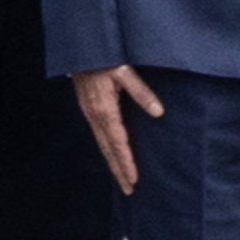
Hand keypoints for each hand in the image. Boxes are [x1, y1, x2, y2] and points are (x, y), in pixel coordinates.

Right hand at [73, 65, 162, 192]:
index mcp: (104, 109)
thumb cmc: (104, 58)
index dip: (126, 162)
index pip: (118, 143)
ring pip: (102, 145)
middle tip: (129, 190)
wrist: (81, 49)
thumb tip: (158, 112)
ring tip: (122, 180)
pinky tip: (112, 156)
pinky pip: (99, 136)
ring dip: (112, 163)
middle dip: (119, 171)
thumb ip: (141, 92)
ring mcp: (90, 114)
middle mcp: (95, 116)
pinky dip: (107, 150)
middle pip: (108, 150)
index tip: (134, 179)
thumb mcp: (125, 72)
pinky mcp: (89, 110)